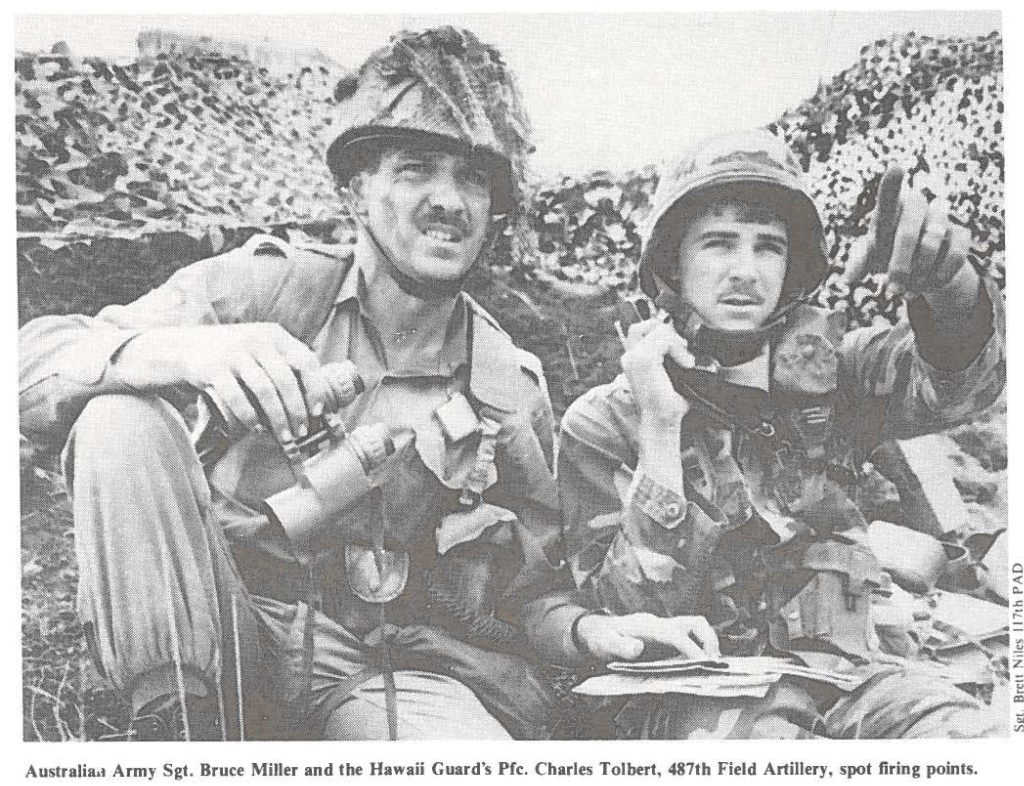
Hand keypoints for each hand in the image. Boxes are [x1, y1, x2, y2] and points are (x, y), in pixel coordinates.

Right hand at [111, 323, 330, 441]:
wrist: (176, 348)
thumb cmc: (226, 357)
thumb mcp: (255, 349)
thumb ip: (280, 364)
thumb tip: (314, 399)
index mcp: (272, 334)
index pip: (305, 360)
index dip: (315, 388)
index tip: (318, 411)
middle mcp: (255, 339)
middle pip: (286, 379)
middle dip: (297, 410)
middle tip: (301, 432)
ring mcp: (232, 352)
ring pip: (265, 390)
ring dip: (278, 418)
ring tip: (284, 437)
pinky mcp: (211, 368)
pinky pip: (237, 398)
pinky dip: (250, 417)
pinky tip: (256, 429)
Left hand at [575, 612, 720, 662]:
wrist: (599, 631)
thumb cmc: (603, 639)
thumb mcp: (604, 644)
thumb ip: (619, 647)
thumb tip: (637, 649)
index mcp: (647, 627)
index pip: (674, 634)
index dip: (690, 647)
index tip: (703, 662)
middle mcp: (661, 624)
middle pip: (694, 622)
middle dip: (709, 640)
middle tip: (714, 663)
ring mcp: (666, 628)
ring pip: (696, 626)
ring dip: (708, 643)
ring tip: (712, 665)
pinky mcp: (668, 635)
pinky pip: (691, 637)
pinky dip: (702, 647)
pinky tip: (702, 664)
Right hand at [619, 317, 695, 426]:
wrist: (661, 422)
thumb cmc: (668, 404)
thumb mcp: (669, 376)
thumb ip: (669, 357)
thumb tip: (685, 340)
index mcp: (632, 359)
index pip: (640, 329)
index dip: (661, 331)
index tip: (679, 348)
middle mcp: (629, 356)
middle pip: (646, 325)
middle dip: (667, 332)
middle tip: (682, 350)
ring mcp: (634, 357)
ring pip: (658, 329)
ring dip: (676, 342)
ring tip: (684, 361)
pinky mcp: (644, 360)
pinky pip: (664, 338)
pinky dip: (679, 349)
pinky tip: (685, 364)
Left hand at [843, 166, 972, 298]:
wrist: (920, 269)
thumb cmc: (886, 256)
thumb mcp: (870, 259)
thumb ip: (858, 263)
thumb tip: (847, 279)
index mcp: (890, 211)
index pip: (889, 196)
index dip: (892, 184)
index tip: (897, 167)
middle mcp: (917, 208)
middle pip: (907, 231)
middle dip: (899, 264)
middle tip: (891, 289)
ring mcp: (941, 218)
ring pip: (931, 242)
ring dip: (917, 273)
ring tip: (905, 291)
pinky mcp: (961, 234)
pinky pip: (955, 253)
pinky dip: (940, 274)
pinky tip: (929, 284)